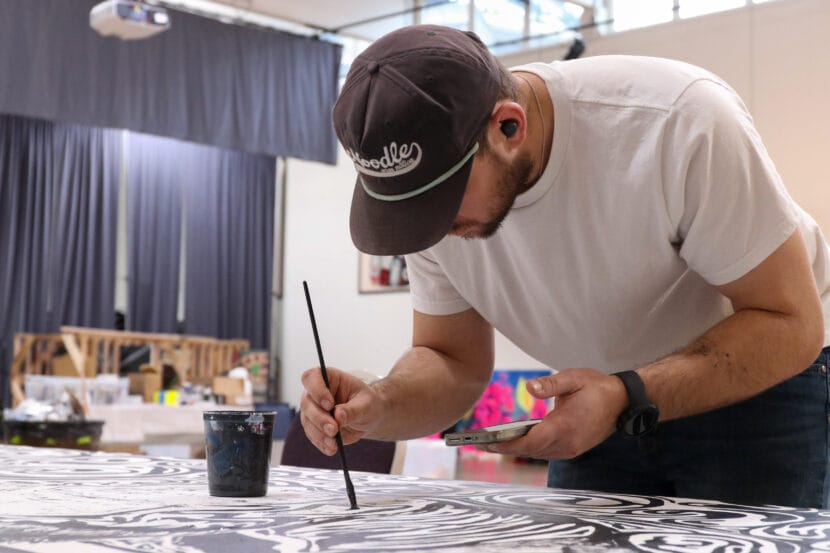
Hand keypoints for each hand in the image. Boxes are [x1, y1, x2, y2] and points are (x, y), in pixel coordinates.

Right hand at [300, 367, 383, 455]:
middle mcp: (316, 392)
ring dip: (319, 433)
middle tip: (333, 430)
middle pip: (307, 402)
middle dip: (320, 418)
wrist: (368, 417)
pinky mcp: (313, 426)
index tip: (329, 404)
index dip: (317, 390)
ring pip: (307, 420)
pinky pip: (312, 435)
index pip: (312, 377)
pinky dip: (321, 443)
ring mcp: (312, 409)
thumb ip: (353, 409)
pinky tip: (331, 448)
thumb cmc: (368, 404)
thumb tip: (339, 416)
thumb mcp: (367, 404)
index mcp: (329, 378)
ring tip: (334, 444)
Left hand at [481, 368, 626, 458]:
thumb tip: (529, 388)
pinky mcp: (573, 449)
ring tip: (492, 443)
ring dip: (516, 450)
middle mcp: (567, 443)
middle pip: (530, 451)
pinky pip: (547, 452)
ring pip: (538, 453)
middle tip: (480, 444)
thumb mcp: (573, 378)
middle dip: (505, 448)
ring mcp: (571, 449)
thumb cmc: (596, 387)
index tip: (487, 443)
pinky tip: (516, 441)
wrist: (622, 402)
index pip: (530, 442)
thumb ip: (550, 384)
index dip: (507, 445)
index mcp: (565, 426)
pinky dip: (530, 448)